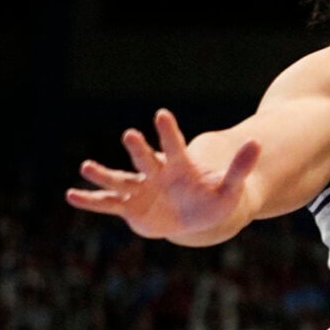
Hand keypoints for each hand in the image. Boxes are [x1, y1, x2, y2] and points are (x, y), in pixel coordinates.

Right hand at [66, 109, 259, 241]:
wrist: (197, 216)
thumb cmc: (214, 198)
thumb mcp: (231, 186)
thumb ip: (240, 166)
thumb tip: (258, 142)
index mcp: (180, 166)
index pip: (175, 145)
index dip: (168, 131)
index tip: (161, 113)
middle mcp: (156, 173)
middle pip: (146, 158)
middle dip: (138, 148)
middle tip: (130, 134)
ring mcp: (141, 189)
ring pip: (120, 179)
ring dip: (104, 174)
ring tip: (86, 166)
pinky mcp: (129, 206)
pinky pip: (107, 203)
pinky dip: (90, 200)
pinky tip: (71, 195)